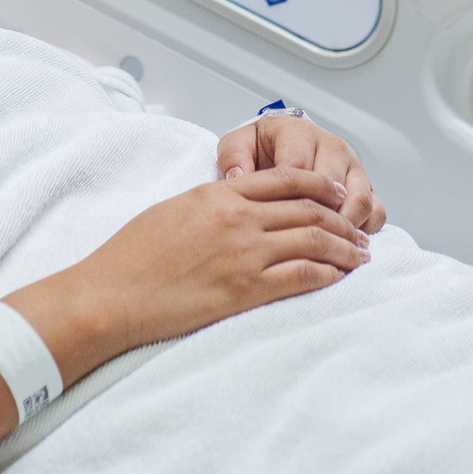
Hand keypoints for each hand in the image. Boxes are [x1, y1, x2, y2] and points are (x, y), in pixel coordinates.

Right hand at [9, 168, 370, 375]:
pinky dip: (327, 275)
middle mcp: (238, 217)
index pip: (285, 179)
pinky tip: (339, 278)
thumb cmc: (130, 257)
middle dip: (343, 221)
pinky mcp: (245, 289)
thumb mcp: (172, 210)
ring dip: (344, 249)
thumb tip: (231, 207)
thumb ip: (210, 205)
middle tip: (361, 232)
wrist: (111, 294)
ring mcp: (244, 252)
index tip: (340, 194)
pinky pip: (301, 276)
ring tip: (361, 257)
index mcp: (219, 194)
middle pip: (309, 210)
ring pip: (313, 241)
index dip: (321, 186)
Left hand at [218, 113, 386, 233]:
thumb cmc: (257, 151)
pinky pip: (376, 209)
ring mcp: (351, 166)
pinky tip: (345, 246)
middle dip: (318, 219)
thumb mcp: (237, 147)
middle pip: (333, 186)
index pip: (298, 167)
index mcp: (297, 132)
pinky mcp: (365, 185)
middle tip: (302, 246)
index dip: (290, 200)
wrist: (276, 148)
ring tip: (326, 251)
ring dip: (344, 228)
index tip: (278, 224)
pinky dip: (365, 230)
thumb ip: (234, 158)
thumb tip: (238, 177)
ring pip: (359, 198)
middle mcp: (329, 146)